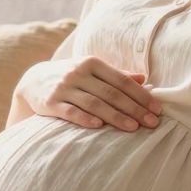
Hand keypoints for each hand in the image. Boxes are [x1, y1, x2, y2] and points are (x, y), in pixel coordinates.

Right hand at [17, 56, 162, 131]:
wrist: (32, 81)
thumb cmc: (70, 77)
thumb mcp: (91, 70)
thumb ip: (116, 74)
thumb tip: (143, 79)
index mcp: (92, 63)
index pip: (122, 80)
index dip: (141, 95)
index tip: (157, 109)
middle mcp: (78, 73)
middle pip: (111, 93)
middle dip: (134, 108)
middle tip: (152, 122)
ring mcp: (64, 88)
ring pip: (94, 103)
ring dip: (116, 116)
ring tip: (134, 128)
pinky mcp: (50, 102)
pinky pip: (70, 111)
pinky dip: (85, 119)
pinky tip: (99, 127)